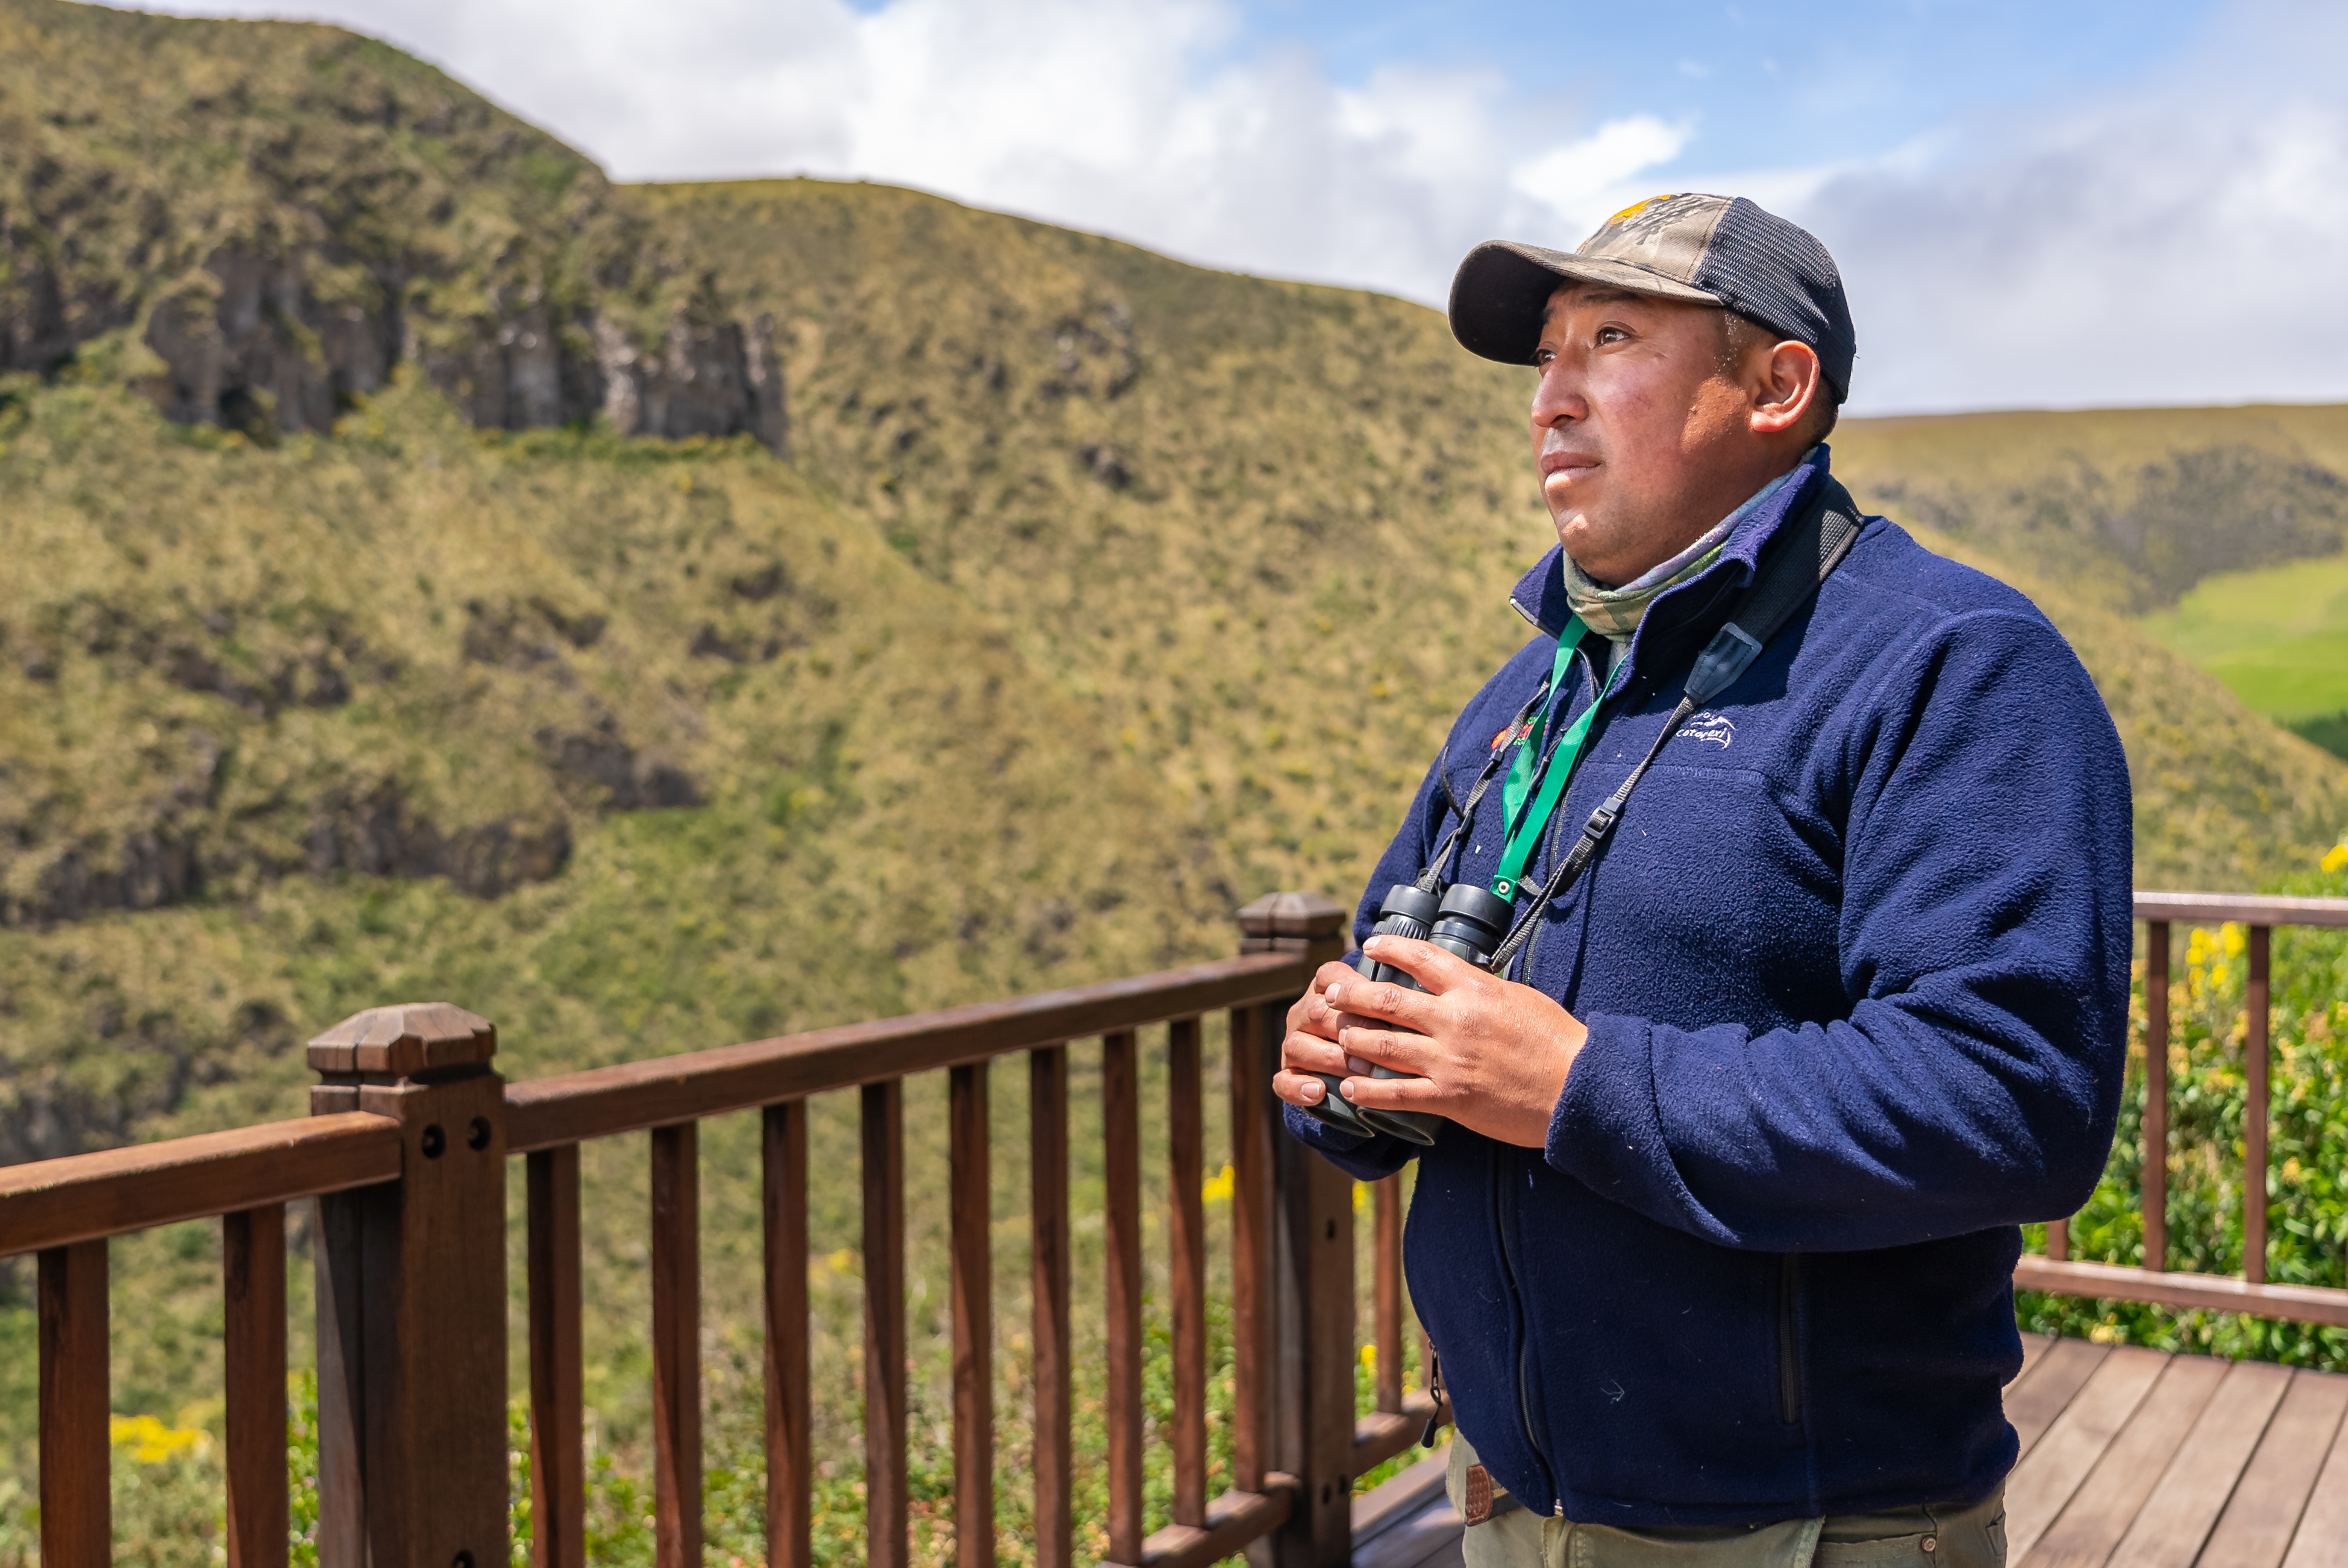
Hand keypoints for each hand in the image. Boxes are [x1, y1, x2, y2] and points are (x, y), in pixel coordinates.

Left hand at [1273, 937, 1588, 1148]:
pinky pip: (1397, 1093)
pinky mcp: (1450, 1098)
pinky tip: (1350, 1086)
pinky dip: (1368, 1090)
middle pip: (1386, 1001)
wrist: (1579, 1088)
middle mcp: (1455, 1020)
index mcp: (1474, 989)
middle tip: (1331, 992)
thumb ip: (1481, 989)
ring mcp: (1449, 1060)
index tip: (1368, 945)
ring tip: (1336, 1034)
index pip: (1420, 957)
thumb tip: (1457, 979)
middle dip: (1351, 995)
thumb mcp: (1518, 997)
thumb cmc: (1557, 1041)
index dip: (1388, 948)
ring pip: (1382, 1045)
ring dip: (1353, 1038)